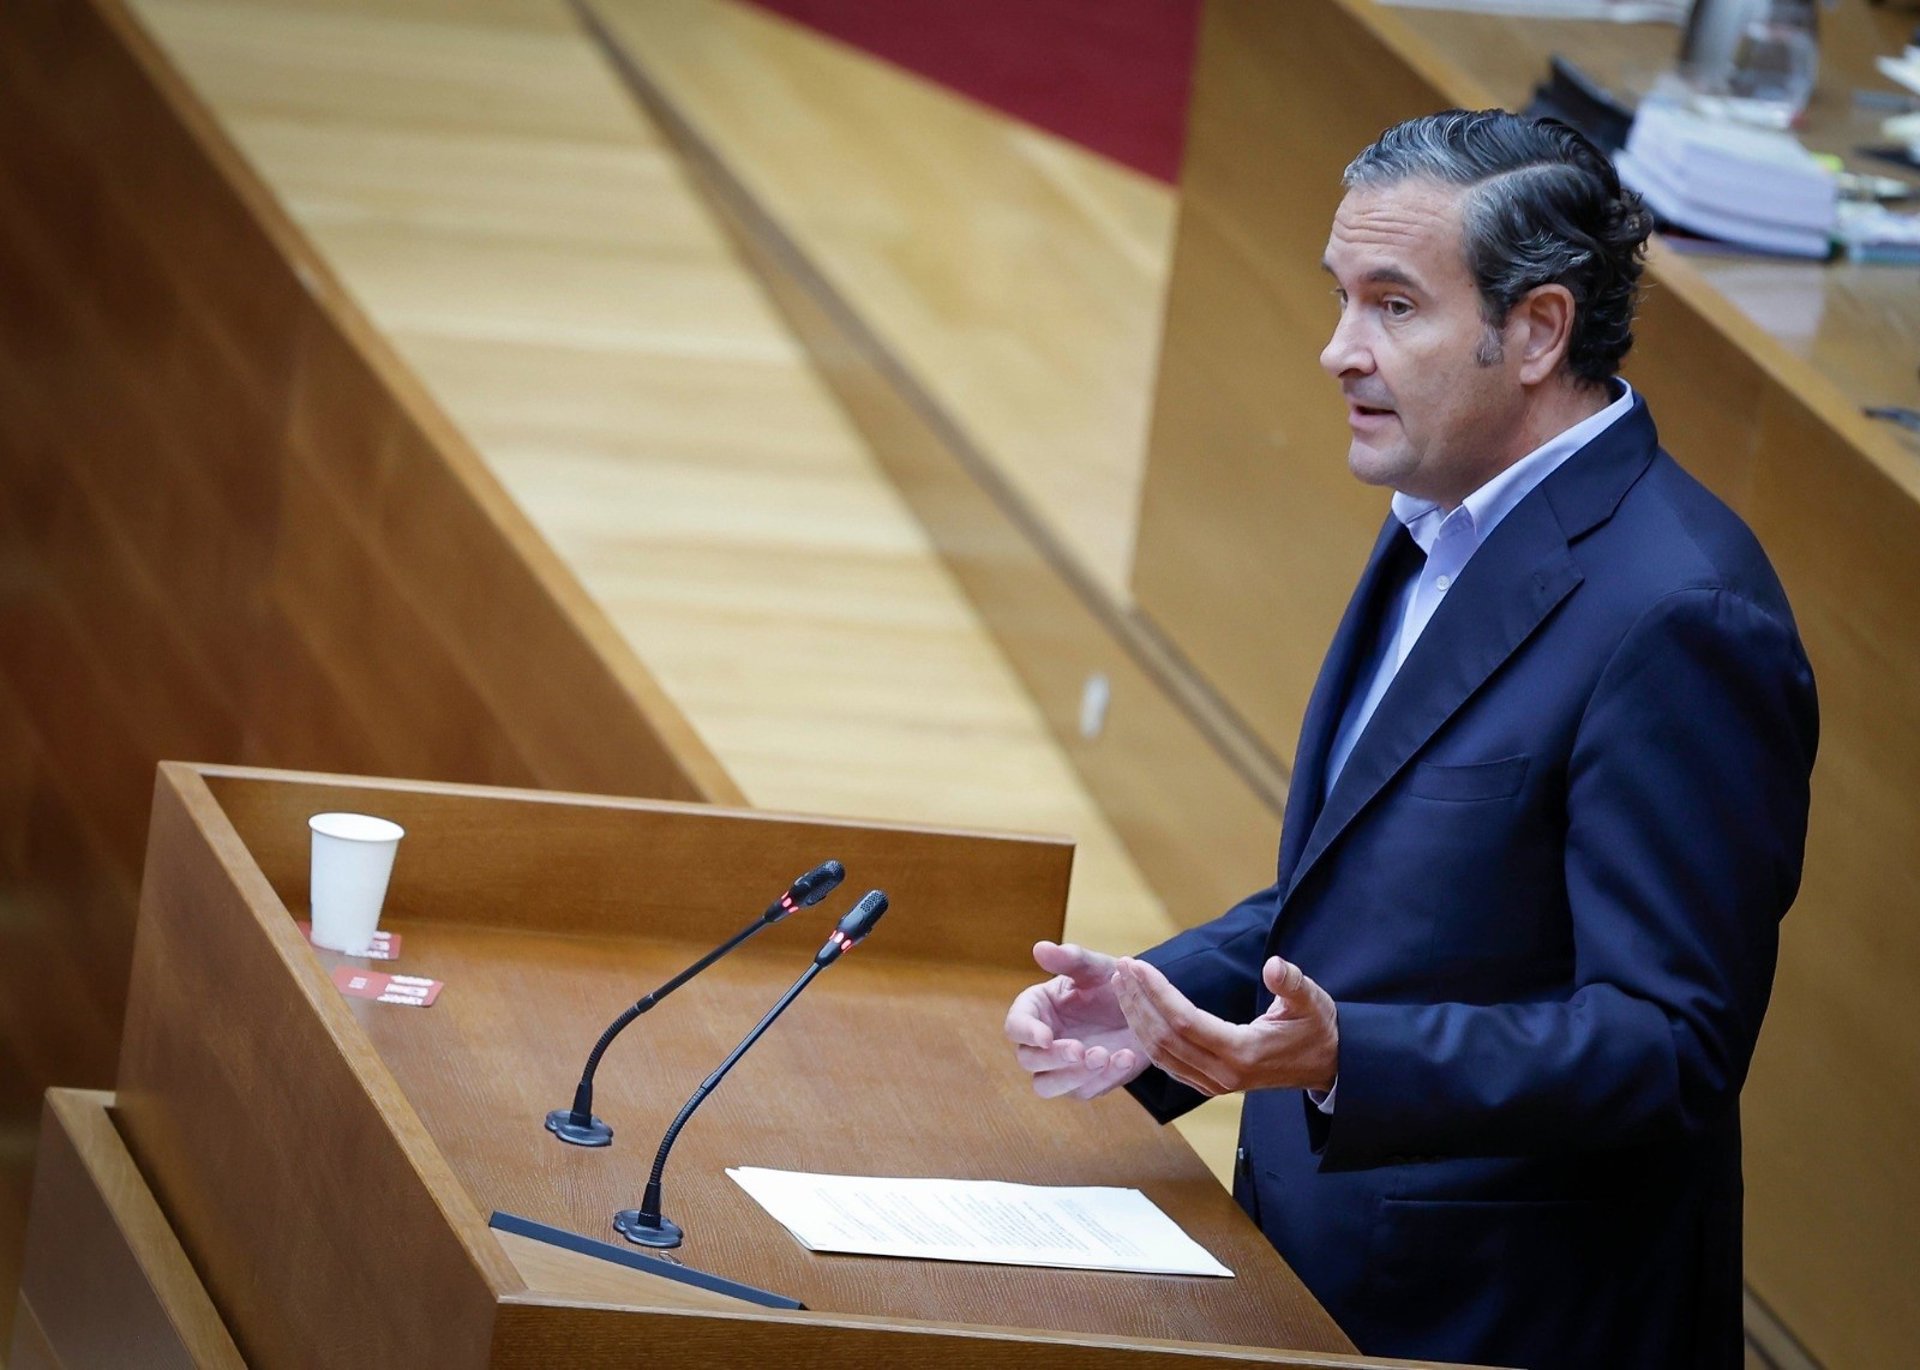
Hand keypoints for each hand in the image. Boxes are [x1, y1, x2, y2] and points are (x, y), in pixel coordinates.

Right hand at [1004, 941, 1150, 1098]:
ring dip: (1072, 1076)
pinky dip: (1105, 1077)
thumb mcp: (1095, 968)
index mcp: (1035, 1010)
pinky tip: (1126, 1057)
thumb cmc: (1110, 984)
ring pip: (1047, 1086)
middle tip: (1081, 1050)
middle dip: (1053, 1058)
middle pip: (1029, 1061)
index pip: (1016, 1026)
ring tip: (1104, 1055)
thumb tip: (1040, 948)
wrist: (1144, 1009)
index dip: (1026, 1033)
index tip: (1045, 1036)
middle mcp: (1041, 1042)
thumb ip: (1070, 959)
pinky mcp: (1083, 1084)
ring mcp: (1060, 1067)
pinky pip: (1085, 1090)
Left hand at [1111, 954, 1337, 1097]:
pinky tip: (1136, 1011)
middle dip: (1137, 1001)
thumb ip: (1292, 984)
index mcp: (1242, 1053)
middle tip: (1122, 967)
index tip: (1137, 965)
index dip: (1156, 992)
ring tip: (1122, 983)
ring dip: (1136, 1017)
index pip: (1184, 1022)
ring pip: (1159, 1054)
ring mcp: (1213, 1083)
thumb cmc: (1317, 1029)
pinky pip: (1166, 1062)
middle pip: (1163, 1038)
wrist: (1326, 1065)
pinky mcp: (1208, 1084)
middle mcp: (1222, 1074)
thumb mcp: (1313, 1002)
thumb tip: (1275, 965)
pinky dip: (1145, 1036)